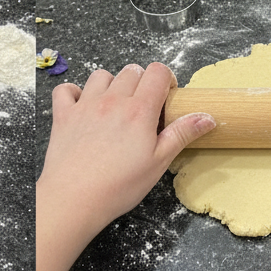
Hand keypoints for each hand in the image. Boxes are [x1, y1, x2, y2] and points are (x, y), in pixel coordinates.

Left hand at [36, 62, 213, 270]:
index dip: (166, 80)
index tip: (166, 98)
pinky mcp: (63, 116)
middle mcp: (112, 100)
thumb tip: (207, 116)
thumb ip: (182, 134)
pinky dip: (74, 93)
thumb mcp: (158, 163)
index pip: (158, 72)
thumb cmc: (119, 186)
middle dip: (141, 83)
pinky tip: (81, 107)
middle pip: (131, 71)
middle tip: (142, 109)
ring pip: (101, 75)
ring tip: (114, 107)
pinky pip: (66, 89)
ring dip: (111, 85)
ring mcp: (85, 105)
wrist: (74, 199)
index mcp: (139, 110)